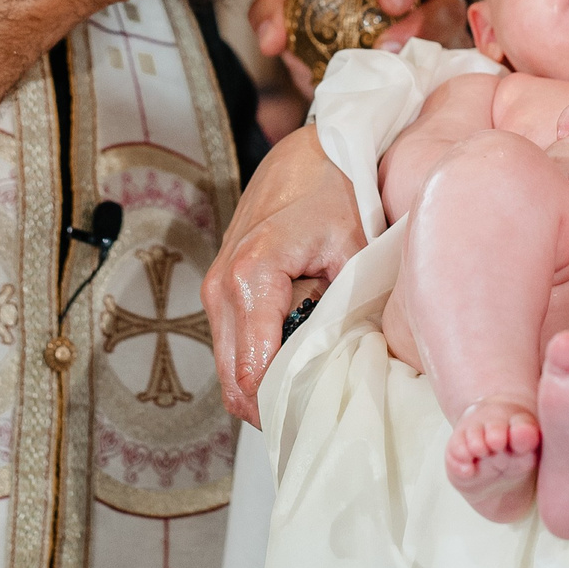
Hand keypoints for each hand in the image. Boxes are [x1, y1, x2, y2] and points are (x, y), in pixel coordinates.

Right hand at [203, 128, 364, 425]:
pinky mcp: (221, 287)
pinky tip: (300, 346)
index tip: (320, 418)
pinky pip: (233, 344)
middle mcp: (221, 286)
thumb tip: (345, 370)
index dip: (283, 409)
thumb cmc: (335, 190)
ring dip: (268, 380)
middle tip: (322, 406)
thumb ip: (344, 311)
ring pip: (230, 368)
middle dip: (274, 404)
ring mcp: (215, 287)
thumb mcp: (353, 252)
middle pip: (233, 383)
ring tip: (316, 369)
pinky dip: (261, 357)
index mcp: (250, 278)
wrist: (311, 149)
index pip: (251, 376)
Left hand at [249, 0, 469, 99]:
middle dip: (423, 18)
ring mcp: (444, 44)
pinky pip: (455, 80)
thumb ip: (273, 15)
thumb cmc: (329, 43)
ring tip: (394, 73)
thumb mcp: (296, 23)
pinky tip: (415, 97)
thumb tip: (272, 38)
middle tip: (390, 43)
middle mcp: (428, 4)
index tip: (387, 1)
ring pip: (454, 43)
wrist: (339, 94)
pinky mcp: (448, 79)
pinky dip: (438, 86)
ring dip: (426, 57)